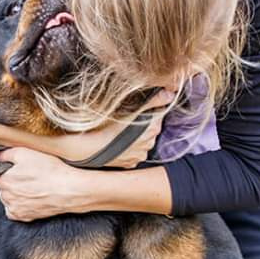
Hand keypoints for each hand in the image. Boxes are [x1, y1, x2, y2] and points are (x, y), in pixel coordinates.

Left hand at [0, 148, 90, 220]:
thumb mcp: (25, 153)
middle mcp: (6, 196)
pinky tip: (30, 198)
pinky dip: (20, 206)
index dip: (11, 168)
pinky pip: (15, 211)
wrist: (68, 190)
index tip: (22, 168)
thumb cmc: (49, 171)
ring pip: (9, 199)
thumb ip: (6, 154)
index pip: (0, 173)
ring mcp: (16, 208)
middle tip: (30, 176)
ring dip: (16, 194)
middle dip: (13, 181)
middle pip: (4, 186)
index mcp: (4, 180)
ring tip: (32, 187)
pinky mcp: (25, 217)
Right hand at [56, 89, 174, 168]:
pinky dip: (128, 147)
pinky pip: (132, 153)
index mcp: (153, 128)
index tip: (139, 105)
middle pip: (151, 128)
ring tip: (120, 130)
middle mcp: (149, 144)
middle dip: (143, 122)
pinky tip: (117, 141)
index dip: (150, 107)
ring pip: (141, 141)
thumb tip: (170, 94)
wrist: (88, 147)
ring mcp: (139, 155)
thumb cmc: (106, 125)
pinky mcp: (129, 164)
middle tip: (127, 116)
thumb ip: (153, 100)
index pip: (158, 113)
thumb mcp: (130, 108)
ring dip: (135, 135)